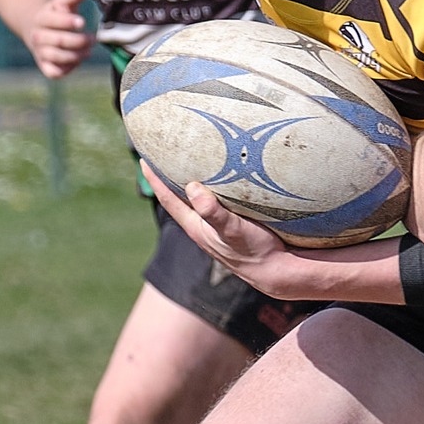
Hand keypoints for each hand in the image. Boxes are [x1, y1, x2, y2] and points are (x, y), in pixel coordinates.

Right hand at [27, 0, 93, 78]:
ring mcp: (40, 52)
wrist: (39, 31)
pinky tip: (77, 61)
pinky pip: (54, 73)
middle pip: (58, 41)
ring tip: (89, 51)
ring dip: (76, 55)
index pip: (53, 21)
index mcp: (41, 18)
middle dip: (79, 41)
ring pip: (57, 57)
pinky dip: (67, 69)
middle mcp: (37, 36)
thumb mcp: (61, 2)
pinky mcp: (44, 66)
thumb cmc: (56, 15)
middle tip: (93, 38)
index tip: (83, 22)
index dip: (67, 22)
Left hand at [142, 164, 305, 295]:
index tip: (143, 160)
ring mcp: (220, 225)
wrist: (280, 271)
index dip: (155, 180)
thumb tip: (192, 187)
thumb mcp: (233, 230)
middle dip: (172, 176)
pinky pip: (219, 200)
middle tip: (165, 153)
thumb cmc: (255, 253)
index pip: (169, 200)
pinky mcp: (237, 223)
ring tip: (192, 158)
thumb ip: (212, 212)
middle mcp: (205, 225)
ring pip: (200, 198)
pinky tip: (226, 176)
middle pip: (181, 197)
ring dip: (195, 180)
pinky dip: (217, 186)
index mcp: (197, 227)